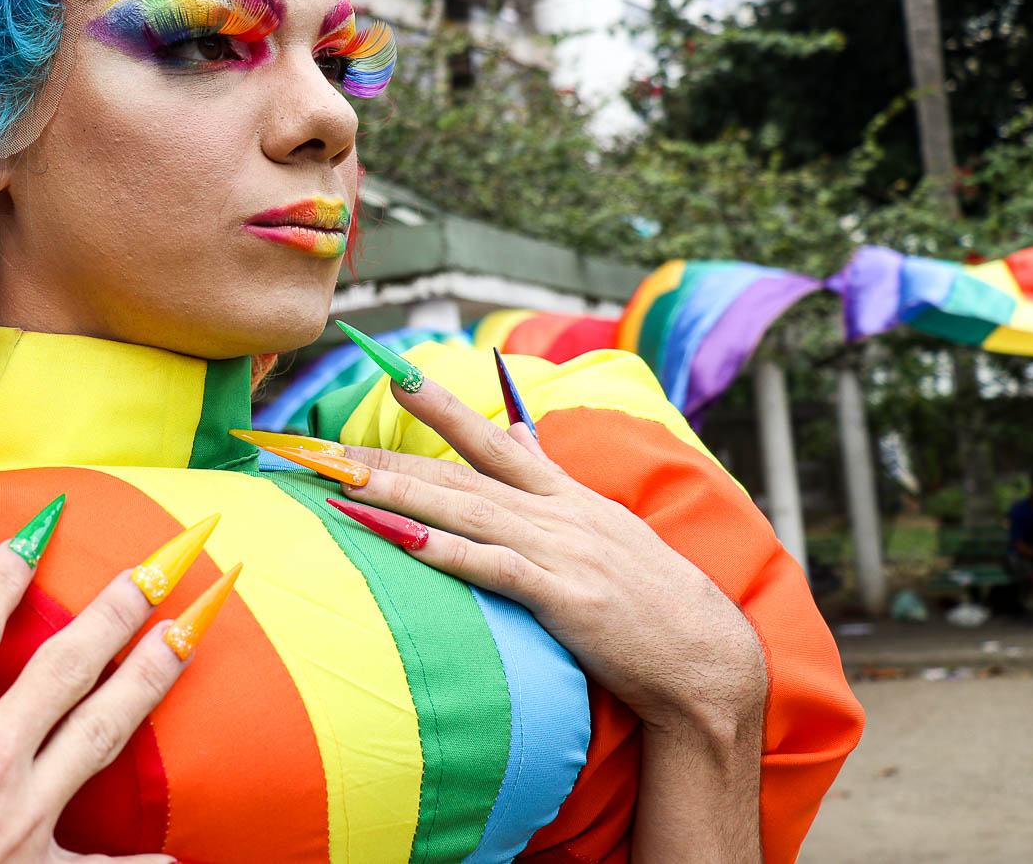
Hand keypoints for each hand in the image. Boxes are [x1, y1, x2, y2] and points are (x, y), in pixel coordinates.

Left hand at [335, 379, 766, 736]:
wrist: (708, 660)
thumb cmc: (651, 600)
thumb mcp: (603, 528)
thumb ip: (554, 483)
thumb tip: (521, 435)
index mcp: (565, 495)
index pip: (491, 439)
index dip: (441, 406)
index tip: (393, 373)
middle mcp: (559, 513)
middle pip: (458, 474)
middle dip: (387, 458)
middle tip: (325, 445)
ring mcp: (562, 552)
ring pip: (465, 512)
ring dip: (399, 495)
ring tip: (342, 482)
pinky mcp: (566, 598)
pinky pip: (492, 568)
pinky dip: (446, 551)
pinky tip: (403, 539)